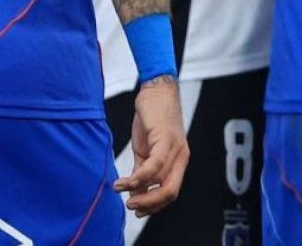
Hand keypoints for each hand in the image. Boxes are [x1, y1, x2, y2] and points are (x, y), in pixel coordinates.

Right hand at [113, 75, 187, 215]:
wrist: (156, 90)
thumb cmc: (152, 119)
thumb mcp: (146, 149)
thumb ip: (143, 170)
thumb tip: (135, 191)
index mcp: (178, 161)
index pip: (171, 193)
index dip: (155, 206)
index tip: (138, 210)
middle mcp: (181, 157)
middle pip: (170, 193)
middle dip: (149, 205)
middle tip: (130, 206)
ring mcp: (175, 148)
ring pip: (160, 182)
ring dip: (137, 192)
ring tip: (120, 191)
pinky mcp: (165, 139)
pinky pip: (153, 166)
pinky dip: (138, 178)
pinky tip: (123, 181)